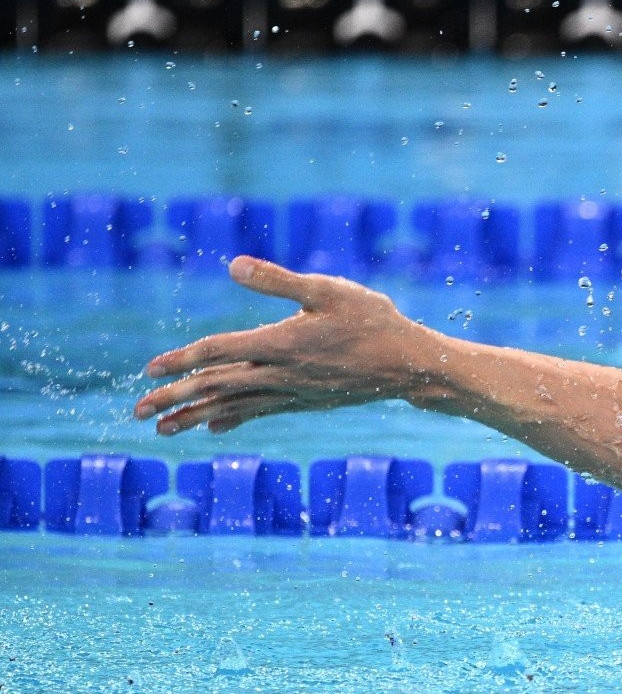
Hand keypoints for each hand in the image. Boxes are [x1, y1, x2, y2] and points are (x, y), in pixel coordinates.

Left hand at [134, 256, 441, 435]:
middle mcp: (281, 374)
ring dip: (195, 417)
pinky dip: (232, 419)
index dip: (181, 359)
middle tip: (138, 412)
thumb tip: (231, 264)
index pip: (219, 352)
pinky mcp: (305, 401)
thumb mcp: (328, 290)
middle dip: (175, 399)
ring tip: (162, 429)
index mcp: (281, 343)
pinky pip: (259, 413)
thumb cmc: (373, 321)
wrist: (411, 366)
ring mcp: (293, 392)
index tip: (149, 370)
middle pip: (217, 387)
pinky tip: (213, 427)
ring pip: (234, 407)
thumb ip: (277, 279)